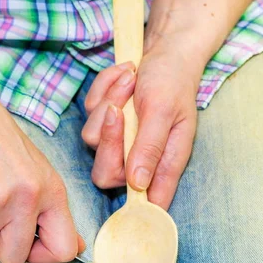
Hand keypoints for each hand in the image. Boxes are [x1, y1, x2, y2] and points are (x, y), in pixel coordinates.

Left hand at [82, 48, 199, 209]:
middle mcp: (137, 160)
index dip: (134, 209)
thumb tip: (138, 183)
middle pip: (105, 174)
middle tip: (118, 108)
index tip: (124, 188)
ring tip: (131, 80)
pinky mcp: (102, 123)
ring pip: (92, 138)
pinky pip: (89, 112)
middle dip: (108, 138)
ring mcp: (117, 143)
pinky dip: (104, 89)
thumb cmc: (172, 82)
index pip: (146, 204)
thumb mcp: (163, 112)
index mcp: (163, 165)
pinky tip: (125, 75)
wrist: (164, 53)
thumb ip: (150, 147)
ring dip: (109, 102)